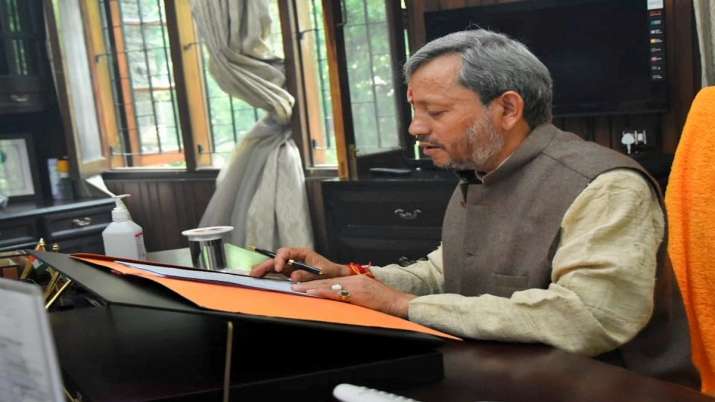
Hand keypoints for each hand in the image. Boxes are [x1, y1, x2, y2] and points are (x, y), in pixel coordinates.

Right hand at [249, 247, 349, 281]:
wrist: (336, 275)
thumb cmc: (330, 271)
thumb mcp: (320, 273)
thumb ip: (307, 275)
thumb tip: (292, 276)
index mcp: (302, 253)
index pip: (286, 252)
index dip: (280, 259)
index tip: (278, 268)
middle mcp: (294, 257)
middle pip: (277, 258)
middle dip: (265, 264)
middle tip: (254, 272)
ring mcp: (291, 265)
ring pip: (275, 265)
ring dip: (264, 269)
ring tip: (252, 275)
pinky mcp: (290, 272)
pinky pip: (277, 272)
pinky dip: (269, 274)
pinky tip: (260, 278)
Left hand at [291, 275, 415, 317]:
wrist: (399, 303)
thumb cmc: (384, 303)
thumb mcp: (367, 296)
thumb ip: (352, 297)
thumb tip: (338, 300)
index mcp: (355, 281)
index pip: (332, 281)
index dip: (316, 283)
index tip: (303, 286)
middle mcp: (354, 280)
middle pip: (328, 281)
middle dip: (310, 284)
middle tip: (295, 286)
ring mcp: (355, 286)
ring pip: (330, 285)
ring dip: (313, 288)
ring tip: (299, 290)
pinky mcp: (358, 293)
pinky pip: (337, 293)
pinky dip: (324, 293)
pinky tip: (314, 293)